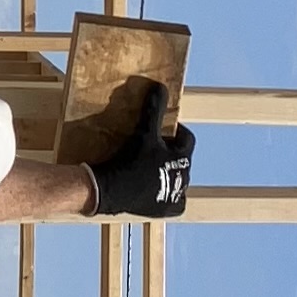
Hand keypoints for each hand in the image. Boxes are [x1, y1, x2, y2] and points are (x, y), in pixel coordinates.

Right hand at [85, 81, 192, 221]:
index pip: (187, 140)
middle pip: (183, 161)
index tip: (166, 129)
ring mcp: (174, 196)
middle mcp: (183, 179)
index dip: (177, 132)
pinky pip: (171, 200)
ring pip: (177, 180)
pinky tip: (154, 188)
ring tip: (151, 166)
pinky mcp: (164, 209)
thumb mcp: (142, 131)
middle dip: (172, 153)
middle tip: (155, 147)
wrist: (109, 189)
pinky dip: (165, 194)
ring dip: (168, 173)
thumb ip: (153, 109)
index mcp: (182, 159)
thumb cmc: (128, 159)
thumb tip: (160, 87)